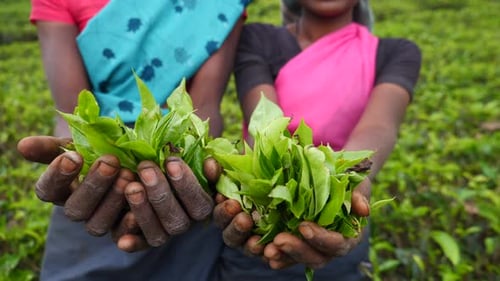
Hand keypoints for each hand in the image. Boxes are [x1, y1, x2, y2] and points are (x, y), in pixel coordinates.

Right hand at [17, 136, 132, 235]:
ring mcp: (99, 223)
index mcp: (61, 190)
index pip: (48, 190)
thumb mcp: (79, 145)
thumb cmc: (101, 153)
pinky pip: (121, 235)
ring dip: (112, 200)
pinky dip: (128, 225)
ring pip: (96, 224)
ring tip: (128, 175)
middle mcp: (77, 210)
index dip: (58, 176)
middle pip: (75, 209)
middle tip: (111, 162)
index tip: (73, 157)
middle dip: (93, 185)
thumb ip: (52, 146)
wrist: (135, 162)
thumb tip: (23, 145)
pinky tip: (135, 210)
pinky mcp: (122, 231)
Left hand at [111, 157, 218, 251]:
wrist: (146, 172)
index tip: (171, 161)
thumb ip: (202, 163)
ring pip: (158, 234)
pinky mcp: (142, 240)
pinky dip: (133, 243)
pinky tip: (122, 241)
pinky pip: (139, 245)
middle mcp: (184, 223)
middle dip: (161, 193)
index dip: (187, 185)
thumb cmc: (171, 164)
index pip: (200, 204)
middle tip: (146, 168)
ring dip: (144, 211)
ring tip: (131, 187)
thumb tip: (210, 164)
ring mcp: (163, 233)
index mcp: (201, 206)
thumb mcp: (189, 160)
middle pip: (178, 221)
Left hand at [261, 179, 370, 268]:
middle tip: (279, 240)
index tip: (304, 227)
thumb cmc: (348, 181)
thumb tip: (363, 209)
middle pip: (317, 257)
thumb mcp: (357, 182)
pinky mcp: (298, 243)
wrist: (334, 177)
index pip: (338, 244)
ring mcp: (313, 247)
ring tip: (267, 249)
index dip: (322, 239)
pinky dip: (276, 255)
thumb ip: (359, 195)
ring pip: (299, 258)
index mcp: (349, 235)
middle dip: (297, 250)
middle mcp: (331, 246)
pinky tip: (262, 251)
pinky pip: (286, 255)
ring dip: (283, 255)